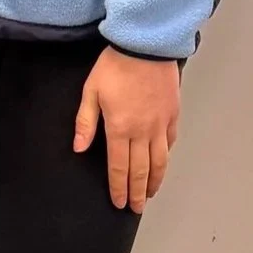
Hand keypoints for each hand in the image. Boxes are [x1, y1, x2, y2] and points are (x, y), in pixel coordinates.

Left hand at [73, 48, 180, 213]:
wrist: (145, 44)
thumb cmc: (115, 65)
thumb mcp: (91, 91)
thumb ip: (86, 122)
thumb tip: (80, 148)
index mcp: (120, 128)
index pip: (119, 167)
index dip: (118, 188)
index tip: (119, 203)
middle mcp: (143, 131)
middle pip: (140, 170)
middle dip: (137, 192)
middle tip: (136, 208)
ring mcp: (160, 124)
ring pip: (160, 161)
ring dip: (155, 180)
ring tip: (150, 193)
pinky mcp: (172, 114)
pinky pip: (170, 142)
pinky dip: (166, 156)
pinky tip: (162, 163)